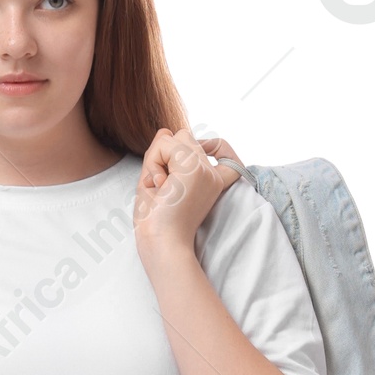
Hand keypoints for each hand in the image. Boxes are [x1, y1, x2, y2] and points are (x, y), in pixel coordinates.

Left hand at [133, 125, 243, 271]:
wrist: (161, 244)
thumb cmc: (156, 221)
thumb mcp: (158, 181)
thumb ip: (163, 155)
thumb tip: (166, 131)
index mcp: (210, 181)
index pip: (221, 148)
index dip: (211, 144)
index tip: (201, 155)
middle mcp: (212, 174)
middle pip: (183, 138)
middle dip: (163, 156)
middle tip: (160, 187)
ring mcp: (205, 170)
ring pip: (175, 137)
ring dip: (156, 158)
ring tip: (159, 187)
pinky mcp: (195, 169)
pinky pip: (166, 143)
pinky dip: (153, 161)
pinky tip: (159, 184)